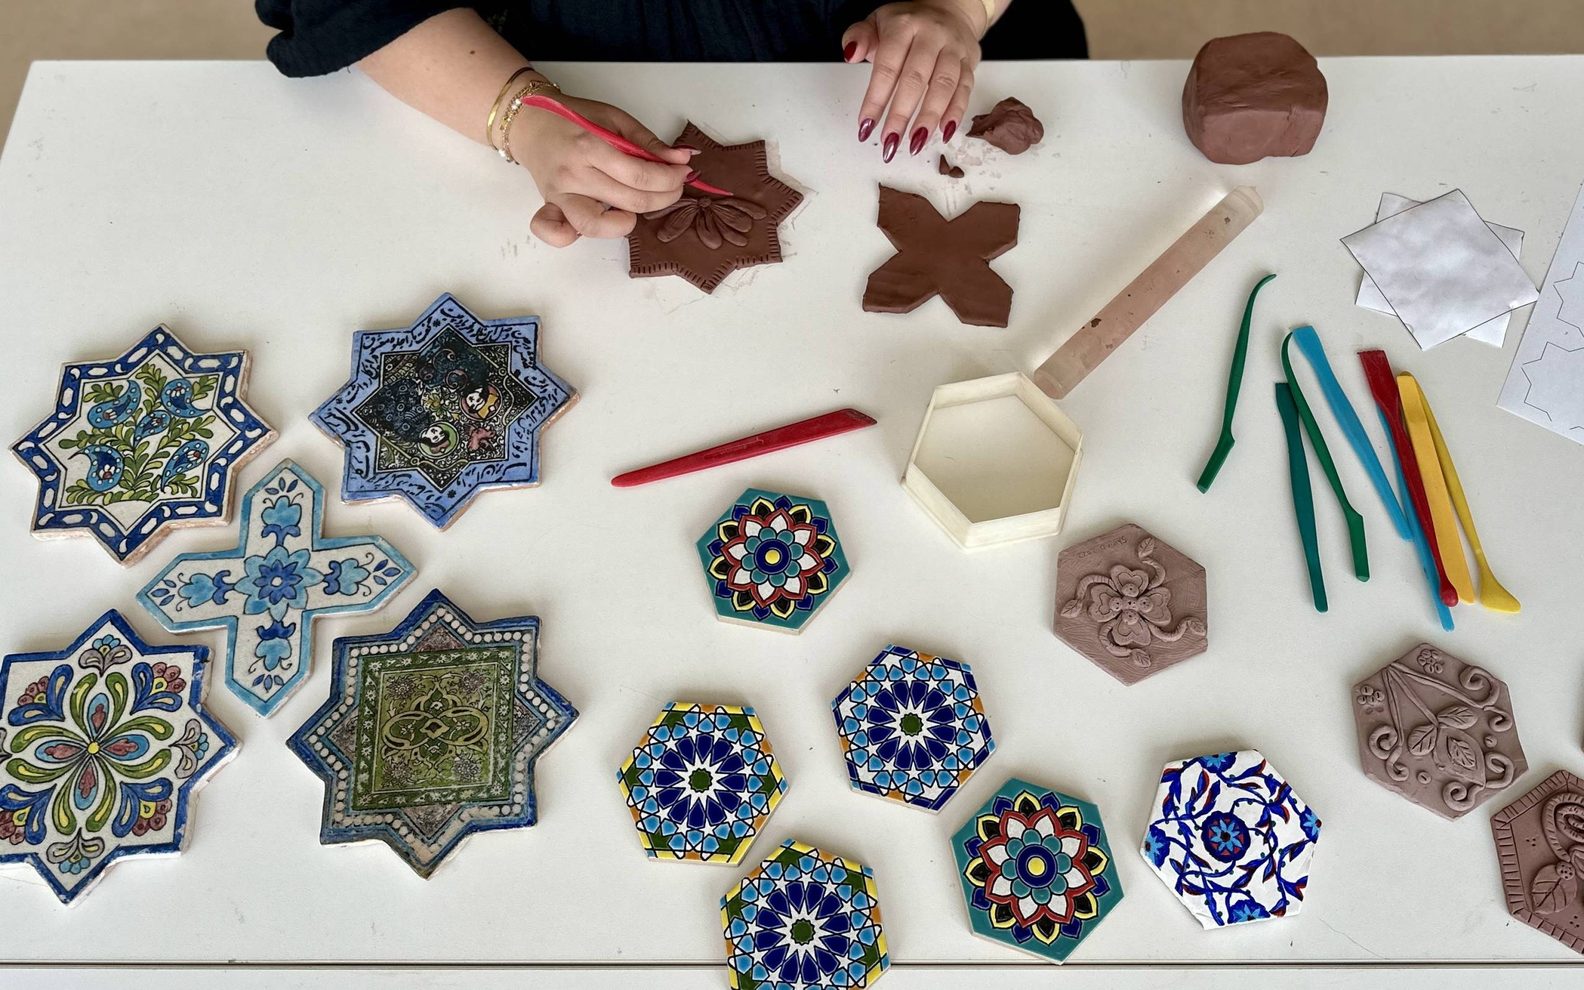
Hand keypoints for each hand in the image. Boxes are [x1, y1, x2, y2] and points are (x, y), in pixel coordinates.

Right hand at [510, 93, 694, 246]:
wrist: (530, 122)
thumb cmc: (573, 119)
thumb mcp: (614, 118)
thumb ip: (647, 141)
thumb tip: (681, 159)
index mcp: (590, 146)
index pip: (640, 175)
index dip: (669, 178)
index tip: (682, 173)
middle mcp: (574, 174)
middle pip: (629, 201)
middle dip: (663, 198)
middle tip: (673, 188)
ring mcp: (560, 194)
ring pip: (596, 225)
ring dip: (625, 223)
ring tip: (635, 209)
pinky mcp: (550, 206)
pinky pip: (556, 232)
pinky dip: (571, 237)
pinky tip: (595, 223)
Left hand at [843, 0, 983, 160]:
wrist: (949, 8)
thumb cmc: (907, 24)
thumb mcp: (877, 22)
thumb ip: (859, 37)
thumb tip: (850, 54)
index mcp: (904, 25)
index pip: (887, 66)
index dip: (876, 99)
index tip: (866, 125)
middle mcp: (932, 35)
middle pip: (915, 78)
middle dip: (901, 114)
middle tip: (890, 141)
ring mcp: (953, 49)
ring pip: (944, 86)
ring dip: (929, 118)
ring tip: (916, 143)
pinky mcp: (969, 62)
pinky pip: (965, 89)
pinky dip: (955, 113)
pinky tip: (943, 132)